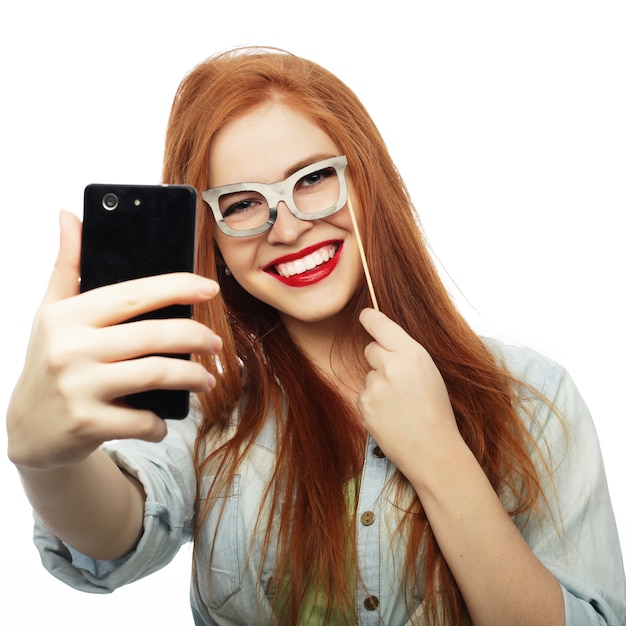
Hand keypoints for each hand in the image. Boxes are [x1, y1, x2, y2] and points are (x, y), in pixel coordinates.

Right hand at [7, 211, 221, 470]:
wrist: (28, 429)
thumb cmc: (48, 362)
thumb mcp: (50, 312)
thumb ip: (67, 265)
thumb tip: (70, 216)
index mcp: (69, 316)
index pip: (134, 293)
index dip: (177, 287)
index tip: (210, 288)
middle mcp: (71, 348)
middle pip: (153, 334)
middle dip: (196, 337)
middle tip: (216, 343)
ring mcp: (78, 387)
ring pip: (155, 374)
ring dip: (192, 377)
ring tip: (207, 379)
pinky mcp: (87, 424)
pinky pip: (142, 420)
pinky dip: (160, 423)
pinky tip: (163, 421)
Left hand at [357, 308, 464, 477]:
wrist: (433, 451)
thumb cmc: (437, 411)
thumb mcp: (430, 372)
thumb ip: (406, 354)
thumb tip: (383, 340)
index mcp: (413, 354)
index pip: (381, 325)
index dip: (370, 318)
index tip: (364, 315)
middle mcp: (391, 366)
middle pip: (370, 349)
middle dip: (379, 359)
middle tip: (398, 380)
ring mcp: (375, 386)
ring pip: (368, 375)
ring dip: (378, 385)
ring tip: (400, 405)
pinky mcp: (364, 405)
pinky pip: (364, 395)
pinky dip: (373, 404)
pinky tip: (391, 416)